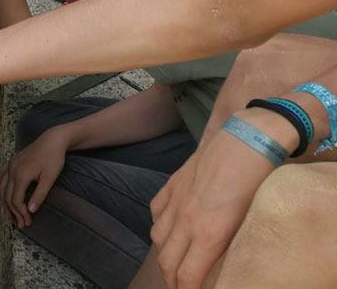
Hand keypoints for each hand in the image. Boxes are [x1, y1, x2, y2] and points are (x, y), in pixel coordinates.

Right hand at [0, 129, 69, 227]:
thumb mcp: (50, 178)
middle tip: (22, 223)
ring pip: (0, 187)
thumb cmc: (53, 158)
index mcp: (21, 174)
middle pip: (6, 196)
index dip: (20, 213)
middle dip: (13, 212)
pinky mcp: (11, 161)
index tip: (28, 222)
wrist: (52, 140)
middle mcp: (12, 169)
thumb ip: (40, 195)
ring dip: (4, 202)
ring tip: (12, 213)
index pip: (15, 199)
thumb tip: (30, 210)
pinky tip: (2, 193)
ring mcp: (10, 165)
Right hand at [149, 121, 276, 288]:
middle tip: (180, 288)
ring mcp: (176, 200)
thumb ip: (226, 246)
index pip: (186, 275)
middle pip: (167, 261)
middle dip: (171, 281)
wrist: (245, 140)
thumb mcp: (247, 222)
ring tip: (176, 262)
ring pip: (157, 237)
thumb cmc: (257, 182)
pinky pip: (156, 212)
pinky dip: (160, 225)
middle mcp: (186, 220)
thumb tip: (217, 262)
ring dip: (165, 254)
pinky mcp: (173, 184)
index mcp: (207, 234)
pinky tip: (169, 227)